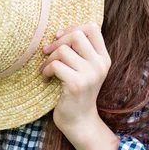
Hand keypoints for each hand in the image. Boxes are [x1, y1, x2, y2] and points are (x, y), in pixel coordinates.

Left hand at [39, 23, 110, 142]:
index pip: (92, 28)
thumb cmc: (77, 92)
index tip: (60, 38)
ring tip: (46, 69)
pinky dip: (45, 70)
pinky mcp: (76, 84)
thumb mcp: (84, 69)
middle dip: (57, 42)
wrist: (80, 121)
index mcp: (103, 58)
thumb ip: (79, 51)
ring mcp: (90, 74)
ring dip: (48, 59)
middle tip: (47, 53)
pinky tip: (46, 79)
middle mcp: (99, 64)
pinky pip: (55, 65)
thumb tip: (58, 32)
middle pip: (76, 35)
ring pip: (62, 50)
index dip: (73, 28)